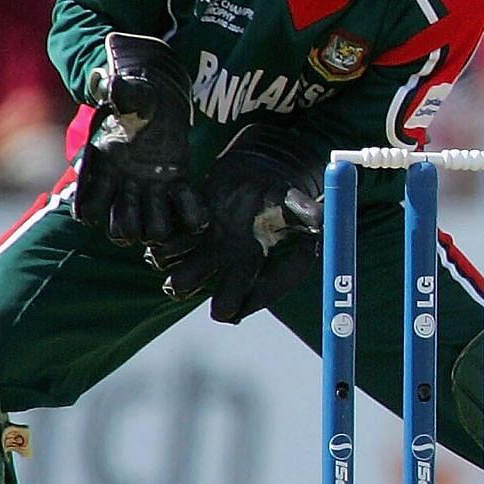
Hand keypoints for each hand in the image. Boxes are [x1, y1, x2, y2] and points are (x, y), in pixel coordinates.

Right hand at [71, 33, 206, 244]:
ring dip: (157, 229)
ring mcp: (150, 191)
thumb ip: (120, 95)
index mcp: (104, 169)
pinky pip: (184, 212)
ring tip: (167, 216)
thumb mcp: (128, 95)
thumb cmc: (137, 98)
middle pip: (120, 228)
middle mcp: (124, 187)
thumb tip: (111, 84)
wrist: (159, 100)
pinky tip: (189, 199)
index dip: (93, 212)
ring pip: (149, 230)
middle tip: (141, 218)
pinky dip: (189, 215)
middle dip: (129, 229)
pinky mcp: (176, 186)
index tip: (101, 209)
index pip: (90, 206)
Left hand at [150, 124, 320, 323]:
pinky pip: (164, 244)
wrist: (257, 173)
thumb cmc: (280, 194)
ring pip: (175, 269)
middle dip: (186, 286)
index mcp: (248, 266)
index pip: (236, 300)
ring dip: (171, 262)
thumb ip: (307, 214)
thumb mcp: (297, 202)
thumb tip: (319, 223)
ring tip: (175, 248)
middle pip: (194, 288)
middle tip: (181, 281)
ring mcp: (201, 246)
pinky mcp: (184, 228)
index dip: (230, 305)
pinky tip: (172, 228)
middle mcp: (221, 263)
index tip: (224, 310)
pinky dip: (164, 239)